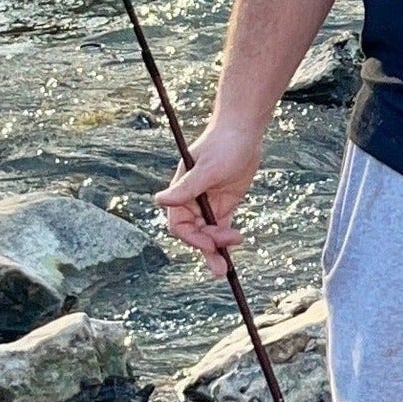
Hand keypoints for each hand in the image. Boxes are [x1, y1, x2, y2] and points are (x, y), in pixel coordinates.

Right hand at [154, 121, 265, 277]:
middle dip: (207, 250)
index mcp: (180, 194)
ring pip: (208, 235)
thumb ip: (186, 187)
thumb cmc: (222, 145)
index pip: (179, 225)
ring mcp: (208, 205)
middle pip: (194, 234)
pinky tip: (232, 252)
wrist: (244, 132)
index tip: (210, 244)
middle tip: (223, 266)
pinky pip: (222, 228)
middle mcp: (191, 202)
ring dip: (216, 251)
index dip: (192, 238)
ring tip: (227, 269)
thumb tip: (158, 199)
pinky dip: (225, 241)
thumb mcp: (207, 168)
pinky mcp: (225, 205)